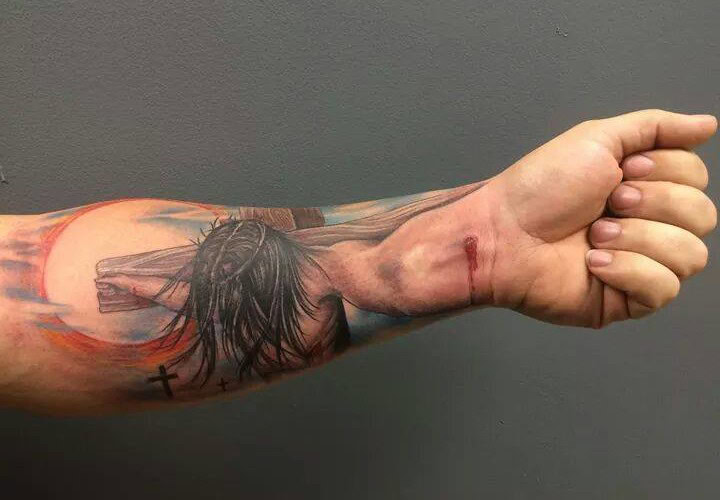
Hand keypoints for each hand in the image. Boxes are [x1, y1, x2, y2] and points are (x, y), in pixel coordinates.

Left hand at [483, 109, 716, 326]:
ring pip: (691, 255)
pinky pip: (663, 289)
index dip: (665, 172)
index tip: (623, 170)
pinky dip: (628, 270)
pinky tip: (593, 262)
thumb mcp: (597, 140)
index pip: (697, 178)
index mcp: (644, 187)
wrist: (502, 232)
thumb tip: (708, 125)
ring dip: (637, 238)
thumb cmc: (538, 189)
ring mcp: (640, 265)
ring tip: (594, 235)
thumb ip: (655, 127)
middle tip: (606, 203)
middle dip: (651, 203)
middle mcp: (648, 225)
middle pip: (703, 216)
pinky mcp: (626, 301)